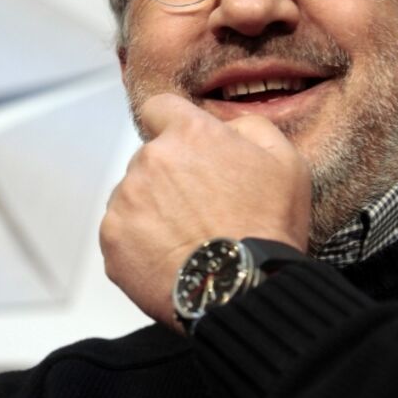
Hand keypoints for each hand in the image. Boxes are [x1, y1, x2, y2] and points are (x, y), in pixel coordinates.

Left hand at [99, 93, 311, 329]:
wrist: (241, 288)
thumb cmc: (266, 228)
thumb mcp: (285, 162)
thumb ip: (251, 128)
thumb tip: (227, 126)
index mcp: (189, 134)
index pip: (160, 108)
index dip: (172, 126)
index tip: (183, 148)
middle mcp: (150, 159)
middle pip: (150, 159)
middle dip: (169, 178)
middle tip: (199, 210)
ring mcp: (126, 199)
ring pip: (133, 195)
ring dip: (153, 210)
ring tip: (188, 238)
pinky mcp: (112, 236)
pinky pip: (121, 231)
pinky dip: (139, 242)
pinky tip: (170, 256)